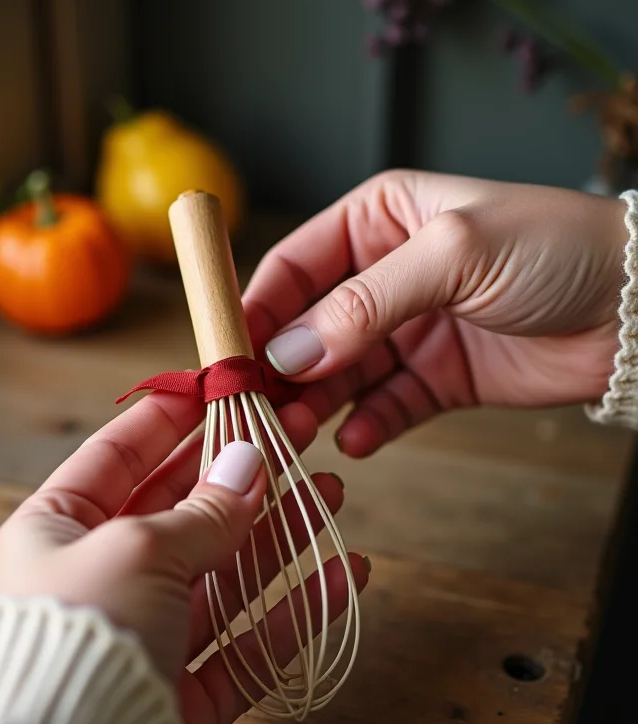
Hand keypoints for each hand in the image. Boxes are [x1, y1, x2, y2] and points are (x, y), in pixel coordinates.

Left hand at [0, 393, 367, 723]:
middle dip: (240, 473)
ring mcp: (146, 635)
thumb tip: (250, 461)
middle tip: (293, 434)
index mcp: (56, 532)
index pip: (118, 456)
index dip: (168, 420)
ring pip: (224, 571)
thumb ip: (202, 511)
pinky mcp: (183, 691)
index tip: (214, 388)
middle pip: (183, 510)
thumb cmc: (77, 638)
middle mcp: (98, 579)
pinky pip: (248, 640)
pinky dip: (295, 610)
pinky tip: (341, 575)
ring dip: (280, 535)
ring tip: (329, 493)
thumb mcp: (137, 550)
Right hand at [244, 170, 627, 456]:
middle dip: (281, 371)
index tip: (229, 354)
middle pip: (307, 328)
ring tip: (298, 434)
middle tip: (261, 410)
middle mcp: (382, 277)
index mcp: (377, 222)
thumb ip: (365, 304)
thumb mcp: (452, 255)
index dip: (256, 310)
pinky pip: (384, 408)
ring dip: (315, 405)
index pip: (293, 267)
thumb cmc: (553, 249)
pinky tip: (357, 441)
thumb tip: (289, 353)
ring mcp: (407, 331)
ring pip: (339, 374)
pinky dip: (366, 427)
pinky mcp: (434, 379)